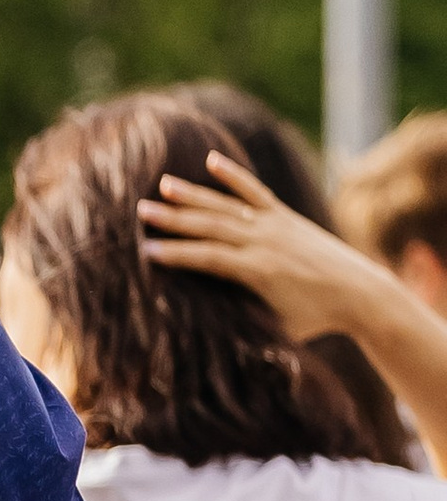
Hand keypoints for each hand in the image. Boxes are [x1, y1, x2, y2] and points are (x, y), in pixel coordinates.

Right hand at [137, 151, 385, 347]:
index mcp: (258, 271)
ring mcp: (275, 225)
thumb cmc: (315, 320)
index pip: (208, 258)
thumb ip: (245, 327)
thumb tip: (208, 339)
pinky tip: (212, 161)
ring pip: (226, 206)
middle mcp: (264, 241)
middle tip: (141, 212)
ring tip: (162, 185)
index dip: (176, 255)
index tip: (145, 251)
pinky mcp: (285, 216)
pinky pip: (254, 192)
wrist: (360, 292)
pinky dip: (233, 175)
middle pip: (210, 226)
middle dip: (174, 219)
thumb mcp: (276, 330)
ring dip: (193, 195)